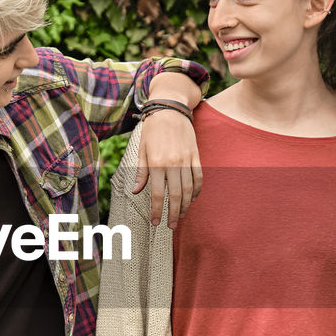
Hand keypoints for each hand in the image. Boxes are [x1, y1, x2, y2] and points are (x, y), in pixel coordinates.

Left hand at [132, 109, 202, 226]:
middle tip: (170, 225)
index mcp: (157, 163)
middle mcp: (173, 163)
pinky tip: (192, 199)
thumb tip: (136, 192)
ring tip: (181, 215)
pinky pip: (199, 177)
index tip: (156, 222)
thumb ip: (141, 172)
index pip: (157, 193)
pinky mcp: (195, 156)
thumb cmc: (153, 130)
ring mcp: (186, 160)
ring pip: (188, 189)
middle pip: (175, 195)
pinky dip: (197, 190)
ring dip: (185, 205)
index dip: (157, 210)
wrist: (171, 109)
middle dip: (173, 213)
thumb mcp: (142, 150)